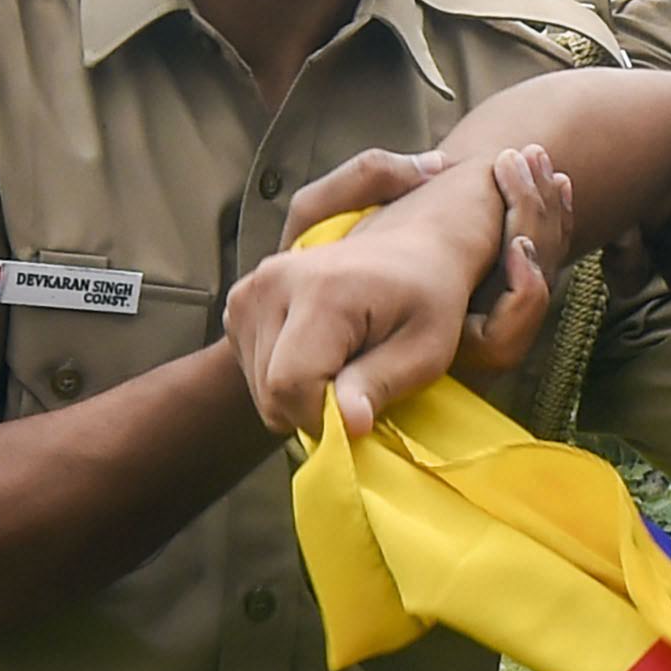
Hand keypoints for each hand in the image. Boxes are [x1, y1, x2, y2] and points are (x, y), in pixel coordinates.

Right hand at [226, 154, 527, 437]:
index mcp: (321, 290)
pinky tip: (319, 352)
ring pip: (258, 386)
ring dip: (299, 395)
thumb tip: (349, 425)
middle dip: (313, 410)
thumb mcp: (427, 349)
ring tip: (343, 363)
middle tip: (358, 389)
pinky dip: (284, 376)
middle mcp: (274, 282)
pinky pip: (252, 368)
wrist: (410, 245)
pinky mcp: (241, 300)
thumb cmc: (429, 299)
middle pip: (269, 391)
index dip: (322, 418)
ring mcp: (251, 289)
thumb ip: (381, 384)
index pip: (290, 385)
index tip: (361, 414)